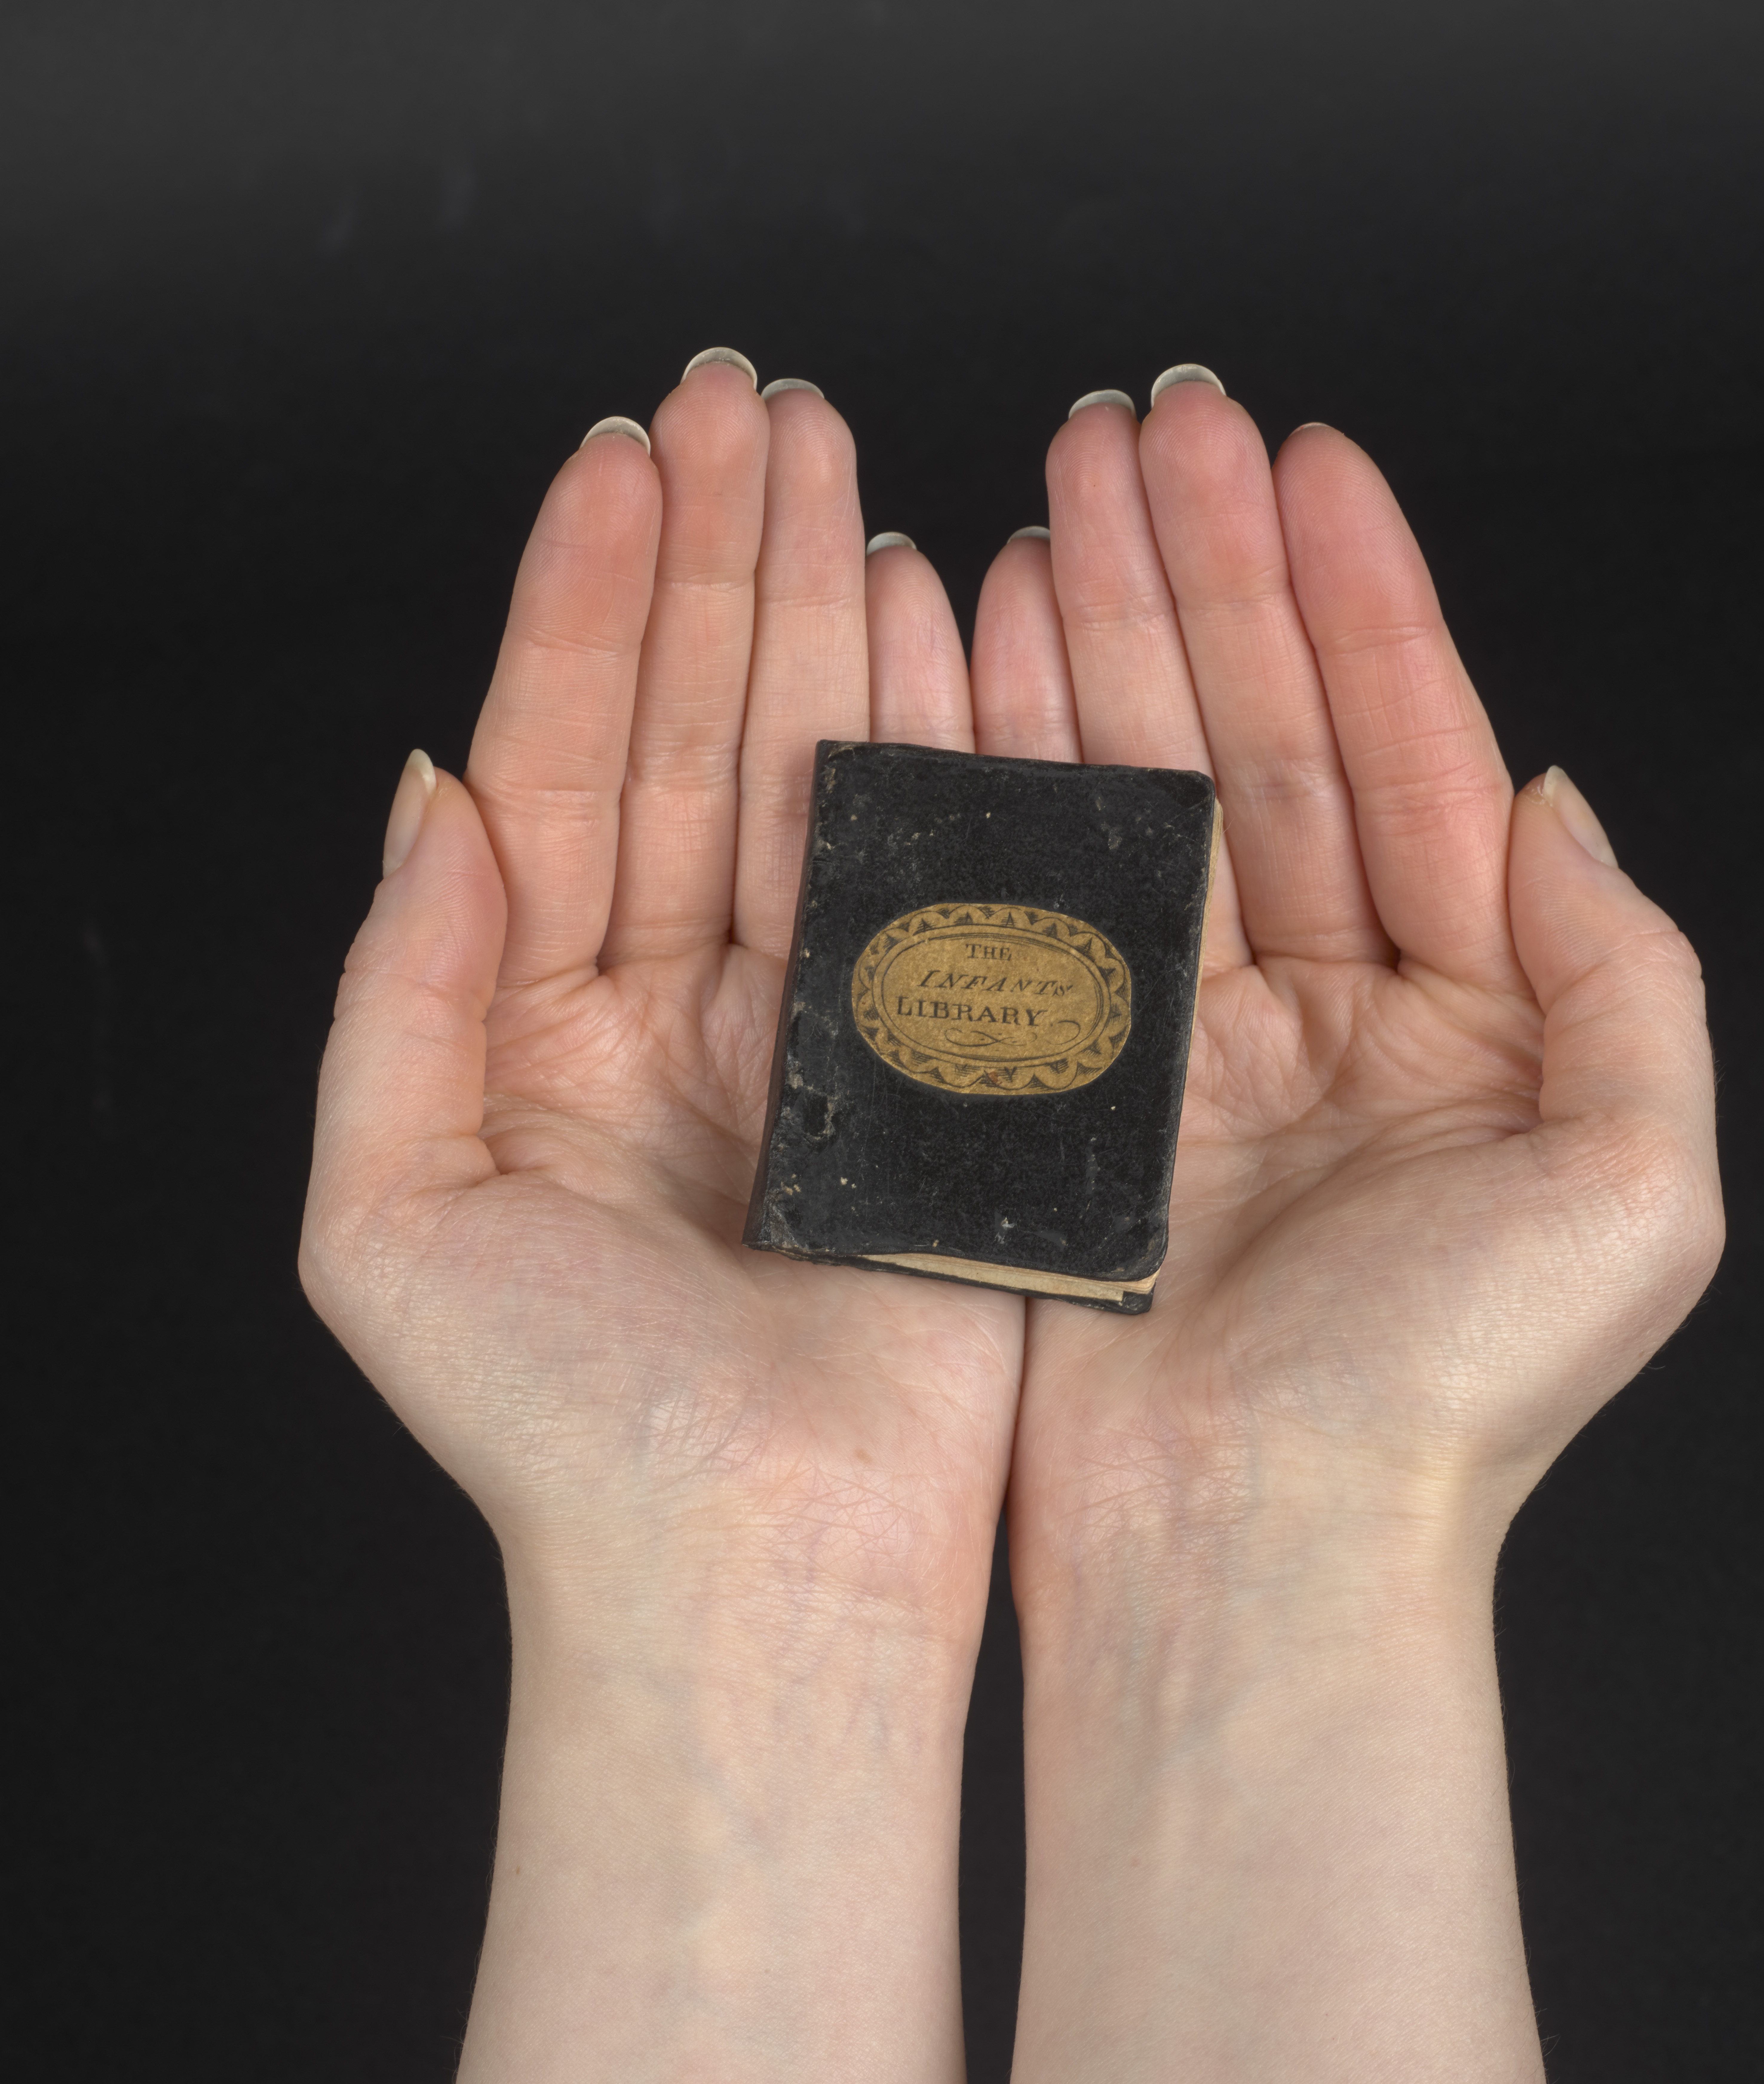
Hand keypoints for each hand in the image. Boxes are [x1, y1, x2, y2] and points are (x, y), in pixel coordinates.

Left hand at [299, 357, 1020, 2083]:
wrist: (747, 1568)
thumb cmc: (562, 1433)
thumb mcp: (392, 1213)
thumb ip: (396, 991)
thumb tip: (424, 790)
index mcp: (547, 1021)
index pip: (564, 761)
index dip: (589, 605)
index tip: (623, 461)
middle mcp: (683, 995)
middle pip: (699, 733)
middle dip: (723, 563)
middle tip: (748, 404)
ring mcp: (822, 1013)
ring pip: (817, 768)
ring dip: (828, 612)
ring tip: (833, 464)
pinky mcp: (941, 1057)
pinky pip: (936, 869)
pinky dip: (938, 740)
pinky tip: (937, 611)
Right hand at [966, 375, 1722, 2083]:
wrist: (1260, 1557)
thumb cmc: (1449, 1404)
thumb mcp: (1636, 1188)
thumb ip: (1631, 975)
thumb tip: (1559, 801)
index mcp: (1467, 1020)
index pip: (1411, 755)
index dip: (1359, 599)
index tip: (1302, 459)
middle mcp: (1327, 1010)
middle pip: (1261, 741)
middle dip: (1210, 574)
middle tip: (1152, 421)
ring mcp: (1187, 1035)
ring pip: (1142, 786)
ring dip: (1107, 631)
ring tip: (1066, 484)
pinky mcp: (1068, 1079)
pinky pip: (1043, 887)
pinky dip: (1019, 759)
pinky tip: (990, 634)